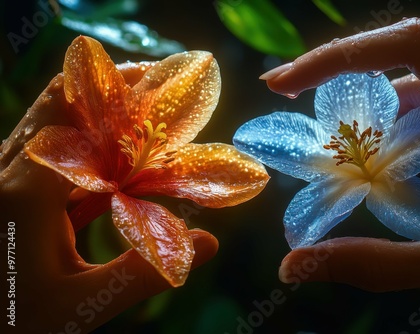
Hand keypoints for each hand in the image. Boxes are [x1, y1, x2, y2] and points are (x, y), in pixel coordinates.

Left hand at [0, 64, 218, 332]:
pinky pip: (49, 157)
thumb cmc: (18, 321)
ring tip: (139, 122)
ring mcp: (6, 182)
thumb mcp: (84, 303)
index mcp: (23, 191)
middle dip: (107, 96)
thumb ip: (145, 272)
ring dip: (96, 122)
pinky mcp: (12, 193)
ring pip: (51, 129)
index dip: (112, 90)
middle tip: (151, 91)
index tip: (153, 80)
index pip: (69, 112)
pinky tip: (115, 165)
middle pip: (57, 107)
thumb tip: (209, 244)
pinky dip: (85, 152)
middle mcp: (7, 174)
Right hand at [262, 18, 419, 292]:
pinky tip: (402, 176)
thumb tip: (293, 268)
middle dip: (352, 109)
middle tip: (312, 143)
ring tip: (357, 171)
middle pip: (405, 74)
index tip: (285, 83)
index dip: (340, 56)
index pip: (411, 46)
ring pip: (419, 95)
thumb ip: (380, 264)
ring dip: (381, 132)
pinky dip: (407, 140)